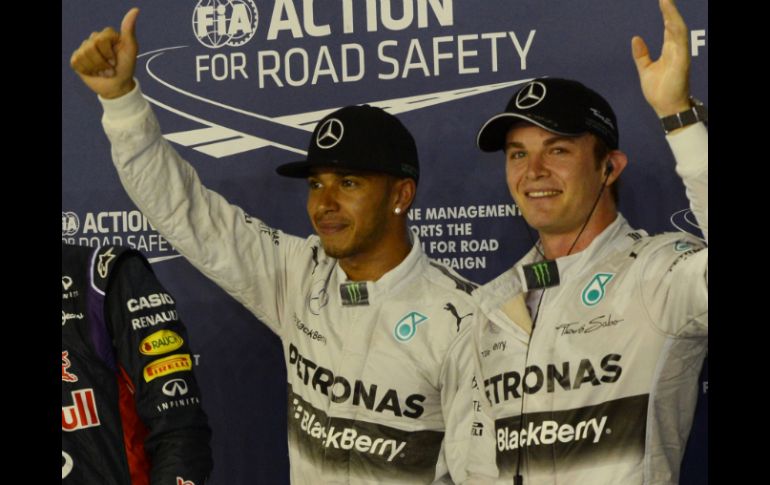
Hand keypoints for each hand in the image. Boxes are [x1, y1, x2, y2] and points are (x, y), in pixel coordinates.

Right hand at [70, 8, 139, 98]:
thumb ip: (129, 30)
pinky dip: (87, 71)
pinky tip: (94, 73)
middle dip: (102, 62)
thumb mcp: (131, 49)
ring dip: (96, 68)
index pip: (101, 39)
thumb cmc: (126, 67)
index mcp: (107, 35)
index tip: (115, 61)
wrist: (117, 86)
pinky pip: (76, 62)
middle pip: (91, 47)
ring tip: (104, 72)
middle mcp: (94, 39)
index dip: (108, 53)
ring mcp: (85, 49)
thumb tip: (135, 10)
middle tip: (110, 69)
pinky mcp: (77, 59)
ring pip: (83, 55)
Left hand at [631, 0, 690, 116]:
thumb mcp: (645, 70)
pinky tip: (670, 21)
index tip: (662, 0)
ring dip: (672, 16)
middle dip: (670, 10)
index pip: (669, 27)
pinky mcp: (682, 63)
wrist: (666, 108)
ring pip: (678, 30)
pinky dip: (676, 31)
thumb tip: (635, 38)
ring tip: (666, 2)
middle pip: (674, 25)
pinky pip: (680, 43)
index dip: (666, 14)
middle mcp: (677, 50)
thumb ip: (641, 55)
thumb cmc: (659, 91)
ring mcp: (680, 55)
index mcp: (669, 50)